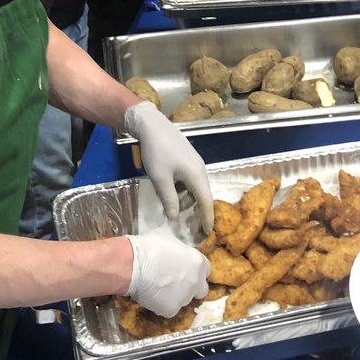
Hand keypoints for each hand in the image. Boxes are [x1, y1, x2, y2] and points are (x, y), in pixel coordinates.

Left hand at [123, 101, 214, 229]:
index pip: (206, 202)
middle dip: (198, 213)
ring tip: (176, 213)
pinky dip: (183, 192)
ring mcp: (194, 163)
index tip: (206, 235)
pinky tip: (171, 195)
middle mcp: (200, 170)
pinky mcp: (187, 159)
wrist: (152, 125)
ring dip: (188, 202)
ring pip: (195, 188)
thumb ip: (169, 199)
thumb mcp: (160, 179)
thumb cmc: (157, 152)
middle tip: (192, 229)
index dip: (207, 219)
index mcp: (197, 175)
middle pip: (203, 196)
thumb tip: (175, 217)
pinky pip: (189, 181)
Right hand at [126, 233, 210, 316]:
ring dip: (176, 296)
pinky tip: (151, 296)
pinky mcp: (171, 310)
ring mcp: (184, 298)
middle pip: (201, 290)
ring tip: (159, 289)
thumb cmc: (150, 247)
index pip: (206, 269)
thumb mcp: (169, 238)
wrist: (133, 265)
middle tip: (177, 283)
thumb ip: (178, 248)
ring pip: (184, 300)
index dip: (195, 270)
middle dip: (192, 287)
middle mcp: (196, 282)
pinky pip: (169, 310)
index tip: (186, 269)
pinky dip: (162, 305)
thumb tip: (175, 250)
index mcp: (198, 262)